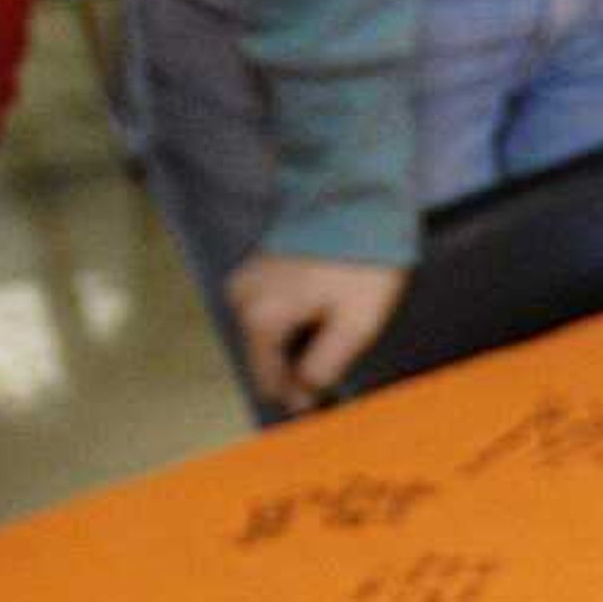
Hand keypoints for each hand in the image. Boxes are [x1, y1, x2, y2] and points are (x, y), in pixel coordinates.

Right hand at [226, 251, 410, 414]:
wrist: (356, 200)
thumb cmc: (361, 263)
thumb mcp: (355, 324)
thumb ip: (324, 367)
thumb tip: (303, 398)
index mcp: (261, 319)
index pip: (269, 382)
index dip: (299, 397)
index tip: (326, 401)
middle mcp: (242, 300)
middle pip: (268, 359)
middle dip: (298, 367)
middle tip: (337, 359)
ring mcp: (245, 281)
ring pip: (269, 337)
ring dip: (297, 342)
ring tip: (332, 328)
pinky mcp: (255, 270)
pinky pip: (270, 312)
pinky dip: (293, 320)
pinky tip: (320, 310)